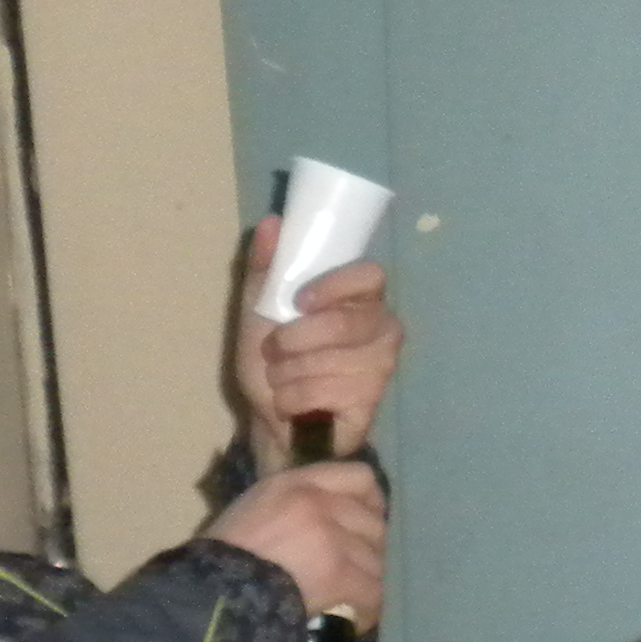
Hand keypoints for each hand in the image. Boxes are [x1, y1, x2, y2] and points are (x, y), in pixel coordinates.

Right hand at [203, 455, 385, 624]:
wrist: (213, 593)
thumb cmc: (227, 556)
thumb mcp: (257, 507)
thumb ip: (299, 502)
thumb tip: (339, 518)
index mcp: (297, 483)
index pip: (361, 477)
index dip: (372, 503)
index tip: (366, 524)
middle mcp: (319, 503)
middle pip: (374, 523)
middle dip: (368, 550)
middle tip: (353, 571)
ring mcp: (331, 538)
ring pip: (377, 560)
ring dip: (365, 582)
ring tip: (348, 599)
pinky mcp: (339, 573)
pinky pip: (373, 591)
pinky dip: (366, 608)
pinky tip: (350, 617)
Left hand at [232, 213, 402, 472]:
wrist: (271, 419)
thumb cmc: (272, 361)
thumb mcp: (259, 310)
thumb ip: (265, 267)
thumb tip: (273, 222)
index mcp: (359, 298)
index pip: (369, 276)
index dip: (335, 286)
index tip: (300, 301)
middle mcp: (382, 328)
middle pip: (344, 323)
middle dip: (295, 340)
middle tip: (277, 352)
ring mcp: (381, 366)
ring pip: (327, 361)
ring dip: (287, 373)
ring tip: (284, 380)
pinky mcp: (371, 401)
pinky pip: (324, 392)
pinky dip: (294, 398)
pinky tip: (295, 403)